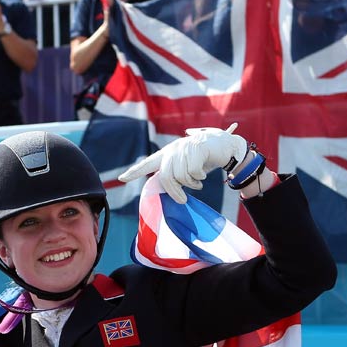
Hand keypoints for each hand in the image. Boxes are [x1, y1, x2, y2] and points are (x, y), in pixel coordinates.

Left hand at [118, 123, 252, 203]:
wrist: (225, 146)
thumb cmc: (205, 159)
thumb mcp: (188, 167)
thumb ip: (176, 174)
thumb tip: (167, 191)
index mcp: (168, 153)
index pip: (148, 163)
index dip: (135, 171)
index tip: (121, 178)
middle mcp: (173, 149)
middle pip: (166, 176)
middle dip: (175, 191)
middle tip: (183, 200)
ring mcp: (184, 148)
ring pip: (180, 176)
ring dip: (191, 184)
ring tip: (198, 182)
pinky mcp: (196, 148)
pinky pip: (193, 172)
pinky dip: (199, 178)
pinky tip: (204, 174)